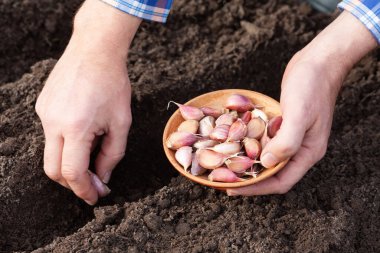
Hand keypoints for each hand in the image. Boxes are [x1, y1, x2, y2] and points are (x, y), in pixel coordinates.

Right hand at [35, 0, 140, 204]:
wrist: (95, 50)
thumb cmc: (113, 84)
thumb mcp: (121, 123)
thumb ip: (112, 155)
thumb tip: (102, 178)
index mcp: (75, 128)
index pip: (72, 173)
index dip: (84, 190)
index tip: (95, 197)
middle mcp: (53, 122)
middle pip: (53, 170)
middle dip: (73, 182)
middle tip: (94, 183)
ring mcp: (44, 114)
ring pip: (51, 152)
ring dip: (71, 161)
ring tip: (94, 150)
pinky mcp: (42, 106)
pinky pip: (51, 134)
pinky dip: (66, 143)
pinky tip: (84, 131)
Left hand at [227, 11, 376, 195]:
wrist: (318, 62)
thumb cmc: (312, 87)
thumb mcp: (300, 114)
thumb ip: (286, 141)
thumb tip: (266, 163)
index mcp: (308, 152)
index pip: (281, 181)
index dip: (257, 188)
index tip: (233, 188)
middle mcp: (300, 149)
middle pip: (272, 174)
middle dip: (249, 179)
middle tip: (224, 180)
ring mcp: (291, 137)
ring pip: (267, 159)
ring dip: (248, 164)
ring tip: (226, 166)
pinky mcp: (283, 125)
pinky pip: (265, 142)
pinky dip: (251, 146)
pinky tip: (235, 144)